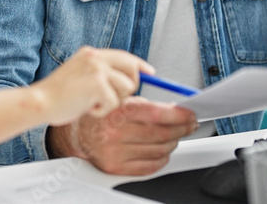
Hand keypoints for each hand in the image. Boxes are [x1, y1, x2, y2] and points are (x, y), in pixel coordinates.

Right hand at [33, 46, 151, 125]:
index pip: (124, 56)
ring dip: (112, 101)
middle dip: (130, 86)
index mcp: (90, 54)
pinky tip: (86, 108)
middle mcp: (95, 57)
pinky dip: (102, 110)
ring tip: (92, 102)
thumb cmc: (57, 95)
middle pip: (132, 68)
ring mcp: (96, 69)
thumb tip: (127, 80)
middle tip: (113, 97)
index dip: (139, 66)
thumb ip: (100, 73)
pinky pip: (114, 102)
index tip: (151, 73)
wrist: (40, 102)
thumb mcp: (80, 75)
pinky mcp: (97, 84)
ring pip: (125, 87)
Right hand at [46, 97, 197, 175]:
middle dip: (181, 128)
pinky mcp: (115, 168)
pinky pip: (149, 166)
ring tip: (176, 135)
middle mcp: (113, 133)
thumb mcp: (119, 98)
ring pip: (158, 151)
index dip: (178, 115)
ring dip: (173, 143)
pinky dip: (162, 158)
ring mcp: (115, 153)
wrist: (76, 132)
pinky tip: (163, 149)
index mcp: (115, 111)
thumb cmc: (101, 113)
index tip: (190, 114)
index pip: (156, 114)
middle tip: (189, 124)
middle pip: (160, 134)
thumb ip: (145, 102)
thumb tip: (176, 108)